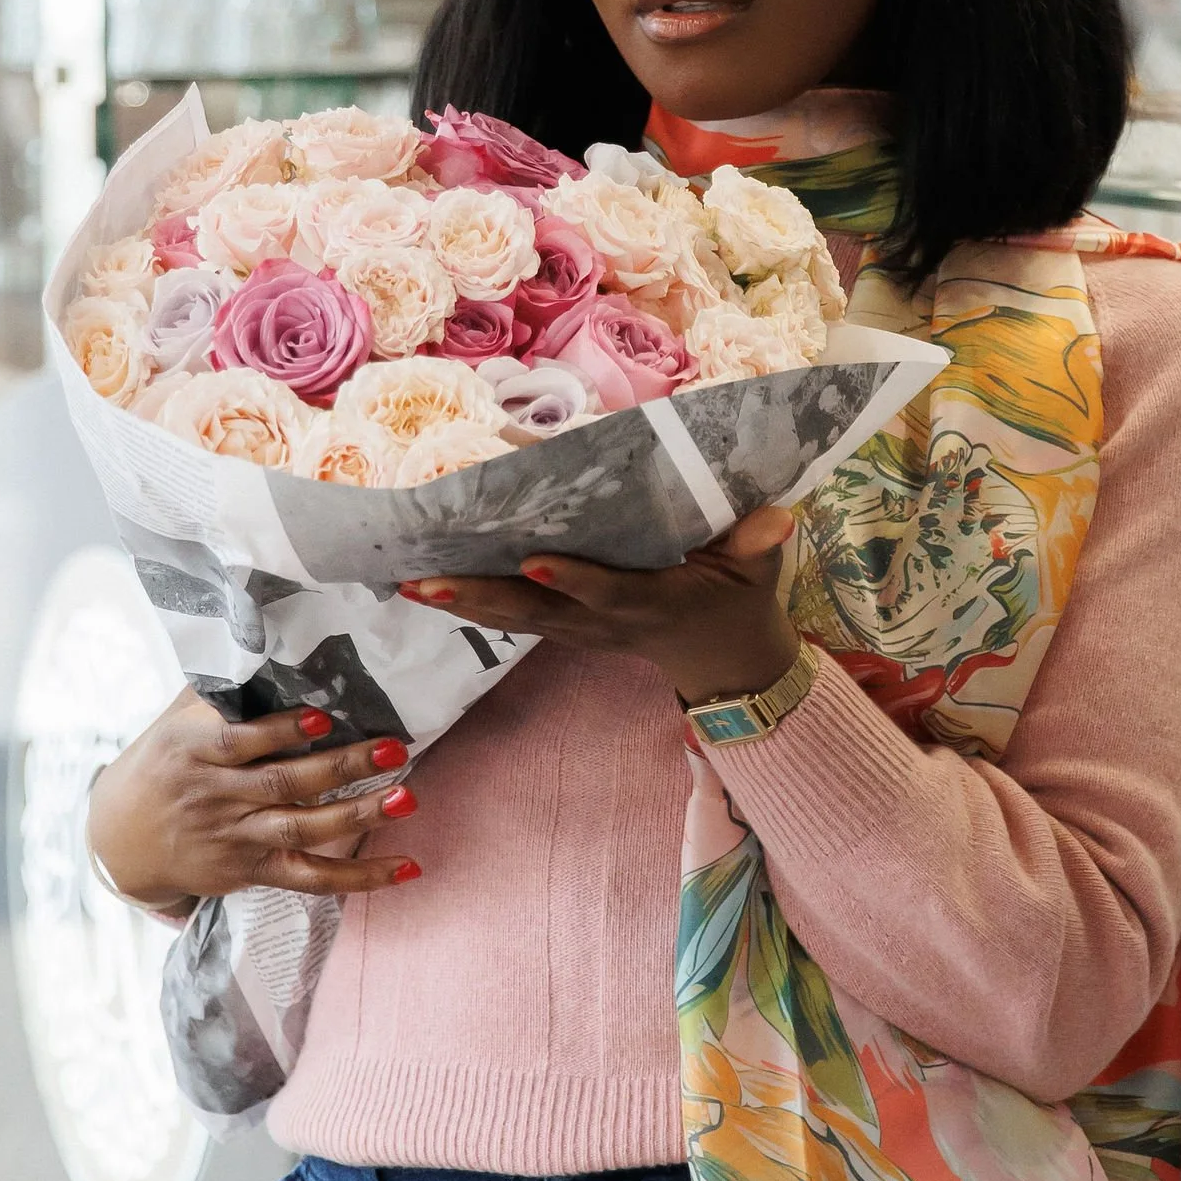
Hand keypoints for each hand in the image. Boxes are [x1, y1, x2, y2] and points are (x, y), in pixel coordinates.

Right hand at [87, 687, 420, 910]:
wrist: (121, 840)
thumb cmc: (163, 763)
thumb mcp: (175, 720)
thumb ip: (221, 690)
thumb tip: (274, 637)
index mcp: (191, 748)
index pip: (235, 740)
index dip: (277, 731)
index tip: (320, 716)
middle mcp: (214, 794)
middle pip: (281, 782)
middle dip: (341, 767)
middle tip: (393, 748)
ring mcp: (234, 836)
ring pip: (301, 828)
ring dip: (358, 815)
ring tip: (406, 799)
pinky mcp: (251, 869)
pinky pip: (310, 876)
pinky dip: (358, 876)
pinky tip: (405, 868)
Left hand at [400, 505, 798, 707]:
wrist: (725, 661)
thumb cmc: (741, 601)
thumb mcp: (759, 574)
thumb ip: (759, 546)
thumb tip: (775, 520)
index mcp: (653, 603)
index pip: (608, 592)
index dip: (572, 580)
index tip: (531, 560)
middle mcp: (605, 623)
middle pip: (535, 613)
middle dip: (478, 598)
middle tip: (420, 582)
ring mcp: (581, 630)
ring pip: (513, 618)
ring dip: (460, 601)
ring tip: (404, 581)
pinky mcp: (566, 627)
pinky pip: (512, 615)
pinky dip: (470, 600)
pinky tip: (424, 582)